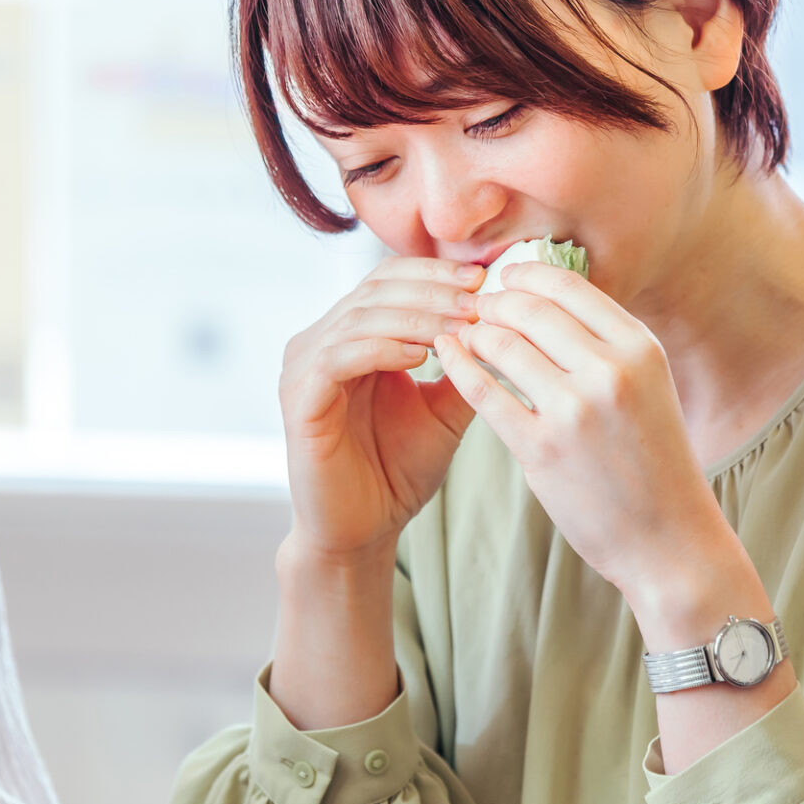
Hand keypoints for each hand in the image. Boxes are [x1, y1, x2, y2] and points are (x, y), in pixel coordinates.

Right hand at [279, 256, 483, 573]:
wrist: (363, 530)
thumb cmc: (397, 471)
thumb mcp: (443, 409)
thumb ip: (465, 367)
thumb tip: (505, 323)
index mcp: (350, 335)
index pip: (389, 279)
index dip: (435, 273)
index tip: (484, 278)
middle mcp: (320, 342)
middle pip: (375, 289)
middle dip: (433, 291)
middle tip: (478, 299)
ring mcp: (303, 368)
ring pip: (359, 316)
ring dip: (416, 317)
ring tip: (460, 326)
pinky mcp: (298, 399)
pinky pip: (338, 357)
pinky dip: (382, 349)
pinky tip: (420, 357)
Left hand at [431, 262, 728, 602]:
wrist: (669, 539)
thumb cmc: (653, 460)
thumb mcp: (649, 386)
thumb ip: (605, 344)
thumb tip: (547, 299)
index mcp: (640, 348)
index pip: (567, 285)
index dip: (525, 274)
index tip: (505, 278)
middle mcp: (610, 372)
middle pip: (528, 309)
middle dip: (493, 302)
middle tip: (476, 308)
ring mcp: (574, 411)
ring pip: (501, 345)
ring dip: (474, 334)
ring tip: (465, 336)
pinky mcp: (541, 450)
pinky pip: (483, 392)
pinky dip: (459, 366)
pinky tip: (448, 357)